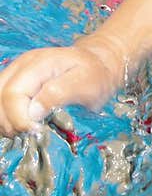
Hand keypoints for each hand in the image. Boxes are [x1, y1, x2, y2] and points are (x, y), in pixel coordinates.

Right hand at [0, 35, 123, 136]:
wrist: (98, 64)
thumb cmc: (94, 75)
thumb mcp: (85, 83)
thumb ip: (58, 93)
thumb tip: (32, 112)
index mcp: (38, 63)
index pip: (12, 94)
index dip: (19, 118)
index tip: (37, 131)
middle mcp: (21, 66)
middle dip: (12, 123)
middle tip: (34, 133)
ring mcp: (16, 74)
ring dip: (7, 122)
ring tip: (29, 130)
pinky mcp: (16, 84)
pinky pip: (1, 104)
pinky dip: (8, 119)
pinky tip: (24, 125)